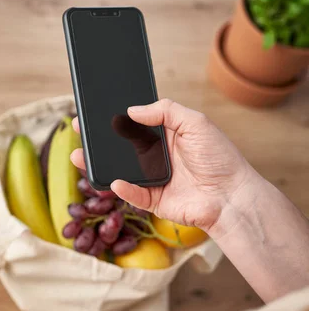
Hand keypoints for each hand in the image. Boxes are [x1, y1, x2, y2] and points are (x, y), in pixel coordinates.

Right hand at [71, 99, 252, 232]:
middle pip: (119, 147)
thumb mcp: (196, 122)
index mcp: (164, 136)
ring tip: (80, 156)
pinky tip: (115, 181)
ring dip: (98, 165)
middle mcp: (154, 157)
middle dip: (98, 141)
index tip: (94, 112)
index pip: (132, 125)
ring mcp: (151, 179)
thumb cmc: (219, 158)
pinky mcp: (153, 200)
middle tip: (80, 130)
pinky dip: (122, 189)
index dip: (114, 119)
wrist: (232, 196)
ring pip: (118, 171)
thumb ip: (165, 111)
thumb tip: (132, 110)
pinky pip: (132, 195)